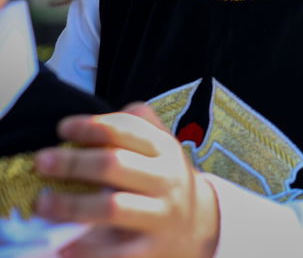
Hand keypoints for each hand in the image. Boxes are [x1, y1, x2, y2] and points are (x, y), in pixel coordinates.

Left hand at [34, 103, 218, 257]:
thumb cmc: (165, 181)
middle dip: (74, 162)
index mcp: (165, 149)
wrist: (200, 226)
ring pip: (112, 208)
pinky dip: (85, 249)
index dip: (91, 126)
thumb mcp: (163, 148)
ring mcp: (160, 215)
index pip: (127, 130)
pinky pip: (114, 252)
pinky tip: (63, 243)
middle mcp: (165, 179)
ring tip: (43, 204)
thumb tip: (94, 120)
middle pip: (115, 165)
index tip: (63, 128)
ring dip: (72, 205)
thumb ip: (138, 125)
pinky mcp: (151, 249)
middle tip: (42, 162)